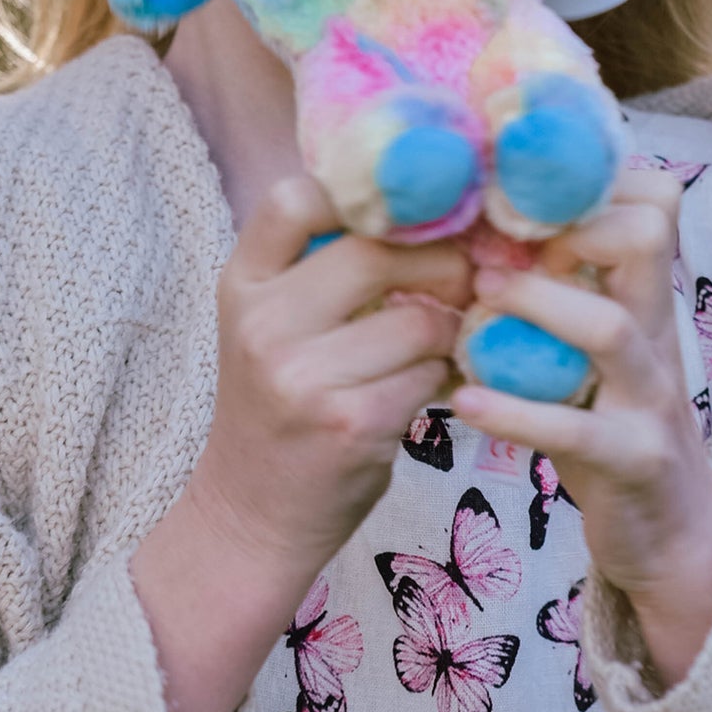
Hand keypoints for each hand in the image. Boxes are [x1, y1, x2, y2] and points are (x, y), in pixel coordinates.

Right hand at [134, 176, 471, 711]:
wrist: (251, 517)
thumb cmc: (280, 411)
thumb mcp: (274, 327)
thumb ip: (324, 271)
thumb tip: (438, 210)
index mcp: (243, 285)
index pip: (297, 200)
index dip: (365, 194)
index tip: (412, 212)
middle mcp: (263, 324)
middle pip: (377, 251)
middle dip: (440, 261)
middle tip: (468, 276)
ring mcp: (303, 376)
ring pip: (421, 318)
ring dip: (455, 327)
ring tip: (456, 339)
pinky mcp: (351, 424)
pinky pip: (433, 374)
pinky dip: (453, 376)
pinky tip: (450, 384)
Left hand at [449, 169, 711, 685]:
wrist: (668, 531)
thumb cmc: (608, 422)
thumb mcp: (591, 347)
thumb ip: (557, 289)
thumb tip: (477, 226)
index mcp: (644, 296)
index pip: (650, 199)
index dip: (586, 180)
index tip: (511, 189)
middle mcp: (655, 333)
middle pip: (645, 235)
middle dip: (568, 222)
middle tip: (493, 239)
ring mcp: (650, 397)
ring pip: (611, 327)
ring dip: (536, 305)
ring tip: (476, 303)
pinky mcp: (632, 459)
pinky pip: (575, 428)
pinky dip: (515, 412)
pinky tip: (464, 402)